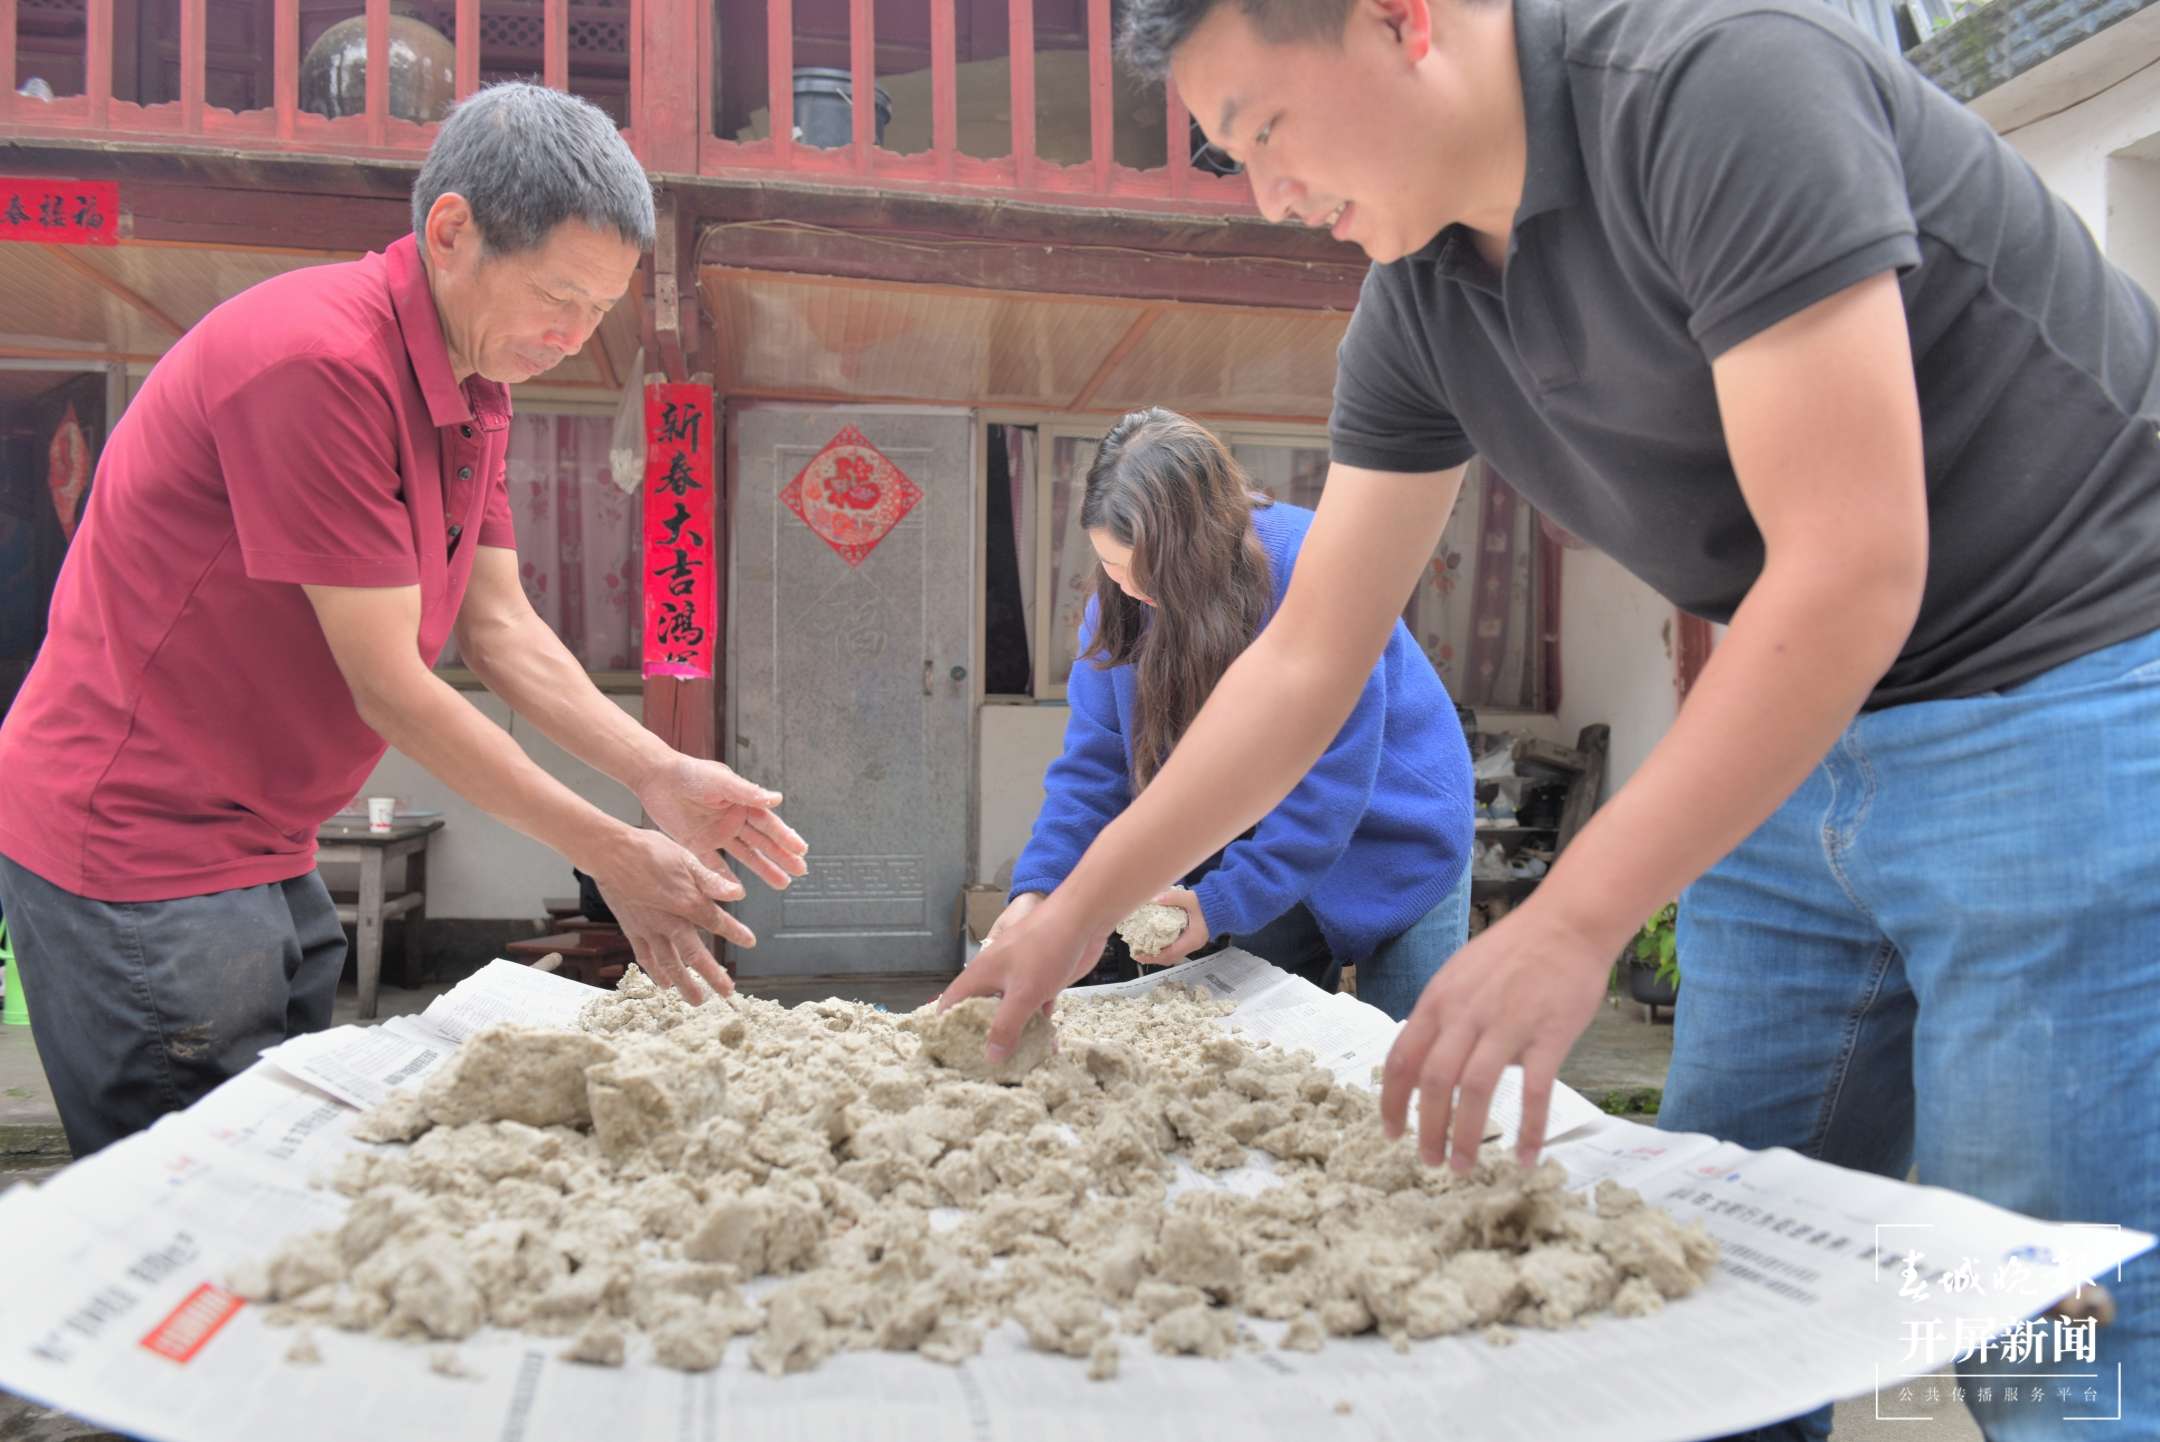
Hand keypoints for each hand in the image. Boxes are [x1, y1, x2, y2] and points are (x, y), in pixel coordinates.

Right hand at [588, 827, 752, 1001]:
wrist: (610, 853)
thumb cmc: (649, 851)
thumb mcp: (685, 858)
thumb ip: (711, 880)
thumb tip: (737, 893)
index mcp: (686, 902)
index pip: (716, 922)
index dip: (735, 933)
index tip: (750, 941)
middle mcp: (669, 921)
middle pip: (694, 955)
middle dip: (712, 976)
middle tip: (727, 993)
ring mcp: (648, 928)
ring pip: (669, 963)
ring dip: (684, 984)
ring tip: (697, 1000)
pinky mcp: (632, 930)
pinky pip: (645, 957)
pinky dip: (655, 972)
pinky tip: (663, 984)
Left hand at [636, 754, 807, 891]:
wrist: (655, 778)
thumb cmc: (690, 773)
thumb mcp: (722, 782)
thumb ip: (748, 792)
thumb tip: (777, 799)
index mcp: (742, 802)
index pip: (769, 823)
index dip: (785, 837)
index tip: (802, 850)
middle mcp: (732, 819)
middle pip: (762, 842)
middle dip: (781, 857)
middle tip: (800, 871)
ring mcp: (716, 833)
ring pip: (746, 855)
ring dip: (763, 868)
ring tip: (781, 883)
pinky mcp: (697, 843)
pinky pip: (715, 865)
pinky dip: (726, 878)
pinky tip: (739, 890)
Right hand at [938, 891, 1107, 1060]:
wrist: (1082, 918)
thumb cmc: (1044, 950)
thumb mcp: (1022, 994)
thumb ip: (1005, 1026)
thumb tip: (990, 1057)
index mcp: (980, 975)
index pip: (951, 1002)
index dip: (945, 1025)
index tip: (948, 1051)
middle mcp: (996, 976)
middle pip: (982, 1010)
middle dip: (983, 1035)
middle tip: (984, 1066)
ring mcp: (1020, 977)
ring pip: (1011, 1010)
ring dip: (1015, 1033)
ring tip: (1016, 1063)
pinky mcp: (1043, 979)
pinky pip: (1035, 1007)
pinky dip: (1040, 1024)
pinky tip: (1048, 1045)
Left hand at [1145, 887, 1208, 964]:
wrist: (1224, 904)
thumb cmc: (1209, 903)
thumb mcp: (1190, 898)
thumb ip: (1173, 898)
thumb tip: (1154, 898)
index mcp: (1191, 939)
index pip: (1169, 954)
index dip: (1152, 956)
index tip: (1138, 954)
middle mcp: (1192, 945)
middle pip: (1170, 959)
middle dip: (1153, 957)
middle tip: (1138, 952)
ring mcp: (1193, 944)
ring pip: (1173, 955)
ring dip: (1159, 954)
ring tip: (1144, 947)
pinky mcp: (1192, 939)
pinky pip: (1176, 949)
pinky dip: (1165, 948)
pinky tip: (1156, 940)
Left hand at [1378, 896, 1616, 1170]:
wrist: (1568, 923)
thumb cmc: (1514, 951)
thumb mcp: (1460, 975)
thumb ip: (1442, 1016)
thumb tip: (1425, 1060)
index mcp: (1438, 1000)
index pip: (1402, 1058)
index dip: (1392, 1101)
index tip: (1391, 1132)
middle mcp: (1465, 1014)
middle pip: (1433, 1081)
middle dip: (1427, 1129)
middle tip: (1430, 1163)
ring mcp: (1507, 1024)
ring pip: (1474, 1090)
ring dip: (1465, 1135)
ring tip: (1463, 1167)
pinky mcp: (1549, 1035)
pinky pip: (1534, 1091)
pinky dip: (1529, 1129)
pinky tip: (1525, 1157)